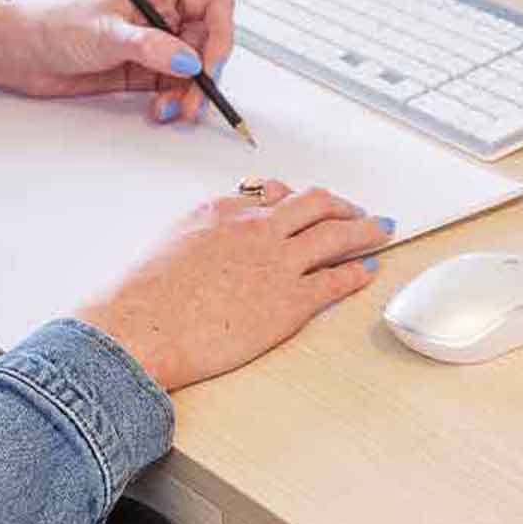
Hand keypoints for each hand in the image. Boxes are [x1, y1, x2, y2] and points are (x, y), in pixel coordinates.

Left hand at [0, 0, 236, 124]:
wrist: (23, 54)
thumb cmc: (56, 26)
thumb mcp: (106, 33)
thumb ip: (150, 47)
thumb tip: (190, 61)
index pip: (214, 6)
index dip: (221, 34)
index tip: (209, 64)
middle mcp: (165, 17)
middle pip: (210, 44)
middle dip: (206, 75)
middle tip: (194, 101)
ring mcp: (158, 46)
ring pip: (195, 72)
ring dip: (190, 95)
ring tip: (169, 110)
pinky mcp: (146, 73)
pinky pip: (176, 89)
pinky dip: (174, 103)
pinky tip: (158, 110)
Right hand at [75, 184, 393, 391]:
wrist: (142, 327)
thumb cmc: (145, 297)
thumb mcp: (173, 243)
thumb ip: (205, 232)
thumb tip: (219, 236)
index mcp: (224, 211)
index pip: (274, 196)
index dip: (297, 201)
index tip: (307, 205)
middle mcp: (258, 229)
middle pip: (315, 204)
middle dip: (342, 205)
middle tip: (357, 211)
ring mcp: (278, 263)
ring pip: (337, 234)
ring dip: (365, 229)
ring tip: (380, 229)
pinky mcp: (291, 302)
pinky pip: (336, 280)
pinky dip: (358, 273)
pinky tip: (367, 271)